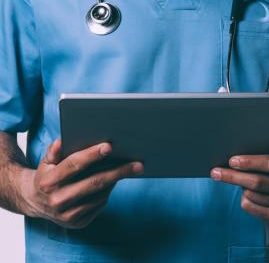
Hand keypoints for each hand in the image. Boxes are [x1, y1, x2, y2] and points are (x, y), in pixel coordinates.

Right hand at [21, 139, 142, 228]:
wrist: (34, 201)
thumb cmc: (46, 174)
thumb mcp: (45, 161)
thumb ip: (54, 151)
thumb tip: (61, 141)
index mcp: (49, 181)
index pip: (74, 164)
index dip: (92, 155)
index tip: (110, 146)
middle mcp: (58, 200)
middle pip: (94, 182)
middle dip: (119, 171)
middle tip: (138, 165)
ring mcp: (68, 214)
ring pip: (100, 194)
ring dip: (116, 181)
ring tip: (129, 168)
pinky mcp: (77, 223)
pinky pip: (100, 205)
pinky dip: (108, 191)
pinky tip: (113, 181)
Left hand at [210, 135, 268, 219]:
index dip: (250, 162)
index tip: (232, 160)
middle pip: (258, 182)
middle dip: (234, 176)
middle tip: (215, 171)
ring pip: (252, 195)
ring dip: (238, 185)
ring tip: (228, 176)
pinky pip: (252, 207)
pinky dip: (244, 199)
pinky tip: (242, 190)